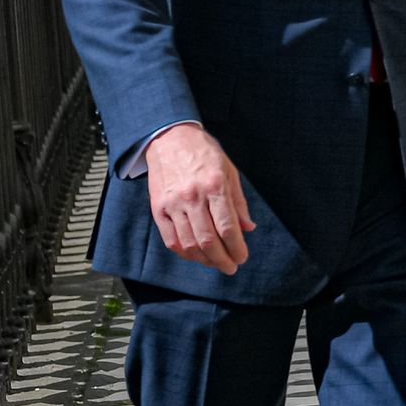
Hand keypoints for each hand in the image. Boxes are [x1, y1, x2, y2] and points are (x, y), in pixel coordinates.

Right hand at [146, 123, 255, 273]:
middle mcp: (192, 196)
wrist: (170, 138)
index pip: (227, 227)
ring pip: (188, 243)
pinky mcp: (157, 208)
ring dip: (204, 260)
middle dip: (222, 259)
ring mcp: (172, 203)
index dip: (236, 248)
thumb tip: (248, 228)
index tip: (242, 257)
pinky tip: (195, 255)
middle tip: (231, 267)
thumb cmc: (205, 153)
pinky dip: (184, 252)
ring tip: (216, 263)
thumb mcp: (229, 171)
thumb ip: (238, 202)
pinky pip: (170, 239)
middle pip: (208, 240)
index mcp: (214, 186)